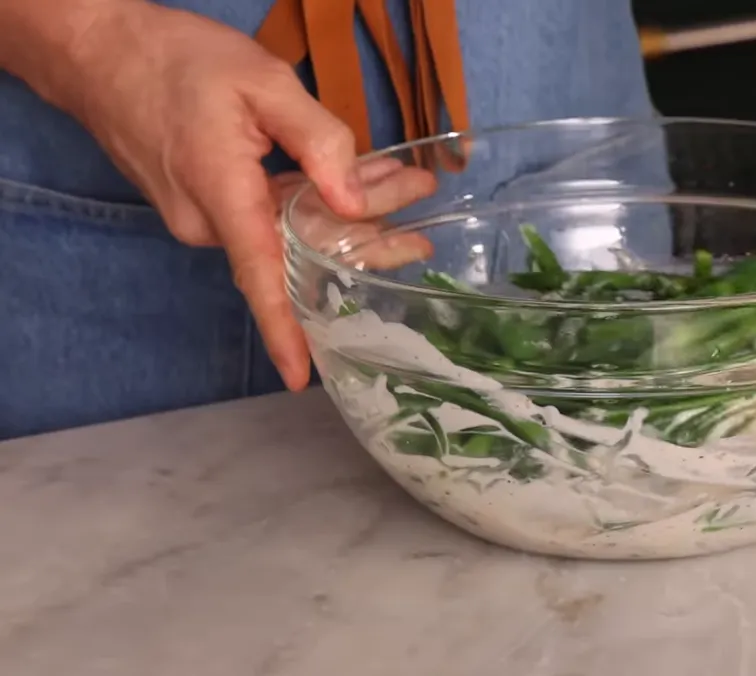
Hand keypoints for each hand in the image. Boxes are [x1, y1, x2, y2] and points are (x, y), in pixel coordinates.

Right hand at [57, 1, 367, 390]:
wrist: (96, 48)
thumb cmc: (174, 59)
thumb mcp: (261, 82)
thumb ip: (317, 141)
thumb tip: (351, 202)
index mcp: (222, 197)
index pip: (261, 279)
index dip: (284, 331)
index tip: (303, 376)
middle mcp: (207, 222)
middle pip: (295, 254)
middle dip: (364, 245)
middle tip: (421, 233)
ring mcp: (201, 216)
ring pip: (285, 234)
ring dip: (342, 219)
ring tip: (405, 192)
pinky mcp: (202, 202)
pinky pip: (264, 217)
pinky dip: (308, 206)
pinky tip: (351, 186)